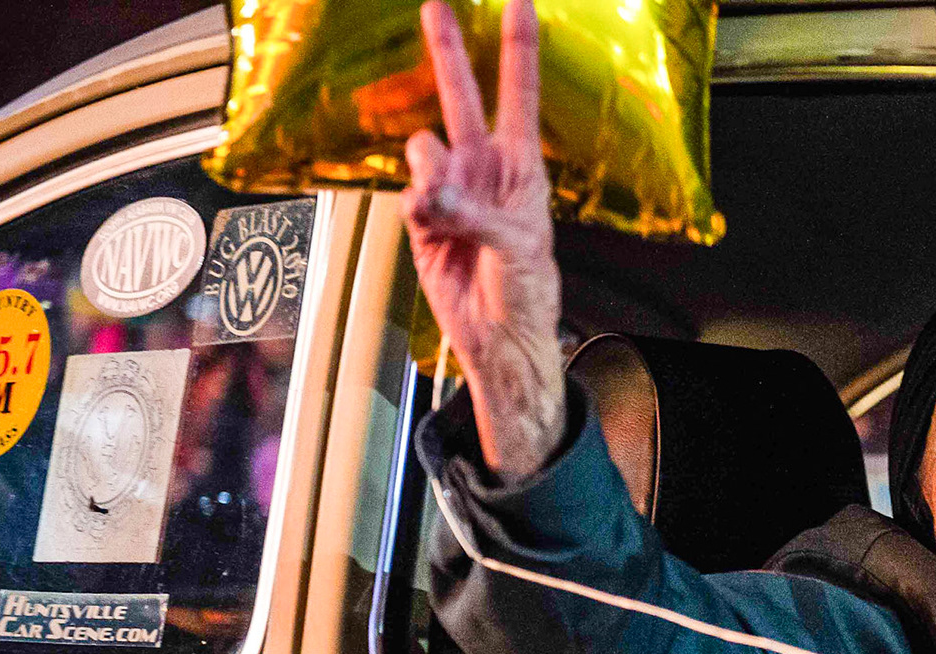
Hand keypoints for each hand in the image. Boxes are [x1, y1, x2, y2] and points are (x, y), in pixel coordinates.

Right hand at [403, 0, 568, 477]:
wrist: (497, 337)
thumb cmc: (526, 291)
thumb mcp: (516, 247)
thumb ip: (473, 213)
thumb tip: (433, 191)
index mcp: (521, 168)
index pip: (518, 94)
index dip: (517, 48)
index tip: (519, 1)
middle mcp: (484, 169)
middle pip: (462, 97)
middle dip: (447, 51)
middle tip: (434, 5)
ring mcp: (450, 190)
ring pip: (423, 150)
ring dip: (431, 176)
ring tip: (448, 214)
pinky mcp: (423, 217)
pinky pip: (408, 194)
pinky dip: (417, 211)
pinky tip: (434, 233)